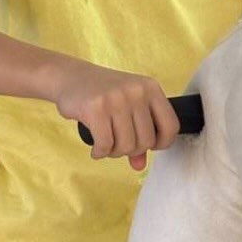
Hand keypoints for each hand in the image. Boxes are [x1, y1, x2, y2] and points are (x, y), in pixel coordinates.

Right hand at [54, 59, 179, 170]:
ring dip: (114, 152)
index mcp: (150, 88)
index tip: (148, 146)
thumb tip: (140, 165)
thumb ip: (138, 134)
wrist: (70, 76)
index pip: (171, 126)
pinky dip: (100, 152)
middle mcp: (136, 91)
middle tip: (117, 143)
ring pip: (126, 146)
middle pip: (146, 141)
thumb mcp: (127, 107)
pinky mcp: (96, 108)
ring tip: (106, 144)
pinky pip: (105, 145)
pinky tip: (96, 148)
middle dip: (131, 150)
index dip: (162, 143)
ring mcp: (116, 98)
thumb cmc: (103, 94)